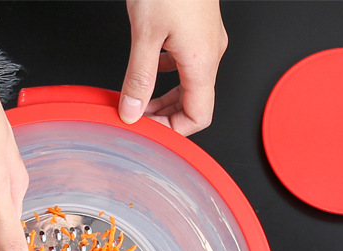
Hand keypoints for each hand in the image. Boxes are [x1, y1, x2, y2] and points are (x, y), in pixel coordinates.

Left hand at [120, 0, 227, 135]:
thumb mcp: (146, 33)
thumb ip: (138, 77)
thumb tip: (132, 111)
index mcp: (202, 61)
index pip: (197, 117)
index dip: (172, 130)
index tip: (149, 128)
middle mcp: (210, 53)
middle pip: (194, 103)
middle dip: (166, 116)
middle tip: (139, 116)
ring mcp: (207, 40)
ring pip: (190, 83)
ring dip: (166, 96)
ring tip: (141, 98)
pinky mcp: (199, 27)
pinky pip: (188, 63)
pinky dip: (169, 74)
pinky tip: (151, 69)